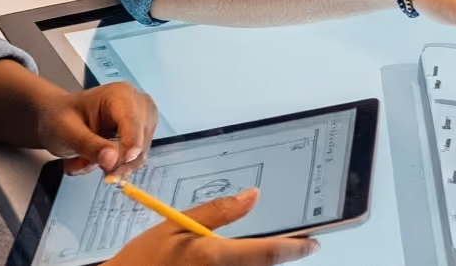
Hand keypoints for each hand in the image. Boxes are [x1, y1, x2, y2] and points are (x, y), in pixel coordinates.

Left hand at [36, 82, 157, 175]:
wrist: (59, 117)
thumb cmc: (62, 118)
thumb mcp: (67, 133)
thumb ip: (89, 146)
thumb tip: (112, 160)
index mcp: (120, 95)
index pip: (133, 122)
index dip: (128, 145)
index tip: (115, 166)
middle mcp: (138, 103)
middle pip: (140, 140)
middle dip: (115, 161)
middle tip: (88, 167)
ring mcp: (143, 118)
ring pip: (140, 153)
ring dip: (113, 165)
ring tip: (84, 161)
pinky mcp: (142, 133)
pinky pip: (135, 158)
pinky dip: (115, 166)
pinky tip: (96, 160)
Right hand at [108, 187, 316, 263]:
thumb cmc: (141, 261)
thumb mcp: (176, 226)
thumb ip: (217, 212)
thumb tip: (254, 196)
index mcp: (214, 259)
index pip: (267, 254)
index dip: (296, 248)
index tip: (314, 243)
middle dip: (280, 257)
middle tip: (296, 242)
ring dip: (260, 263)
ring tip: (270, 248)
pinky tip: (240, 260)